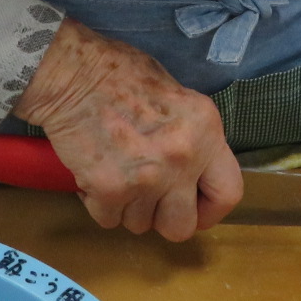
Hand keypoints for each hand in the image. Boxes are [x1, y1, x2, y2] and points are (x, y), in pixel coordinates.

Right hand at [14, 17, 242, 240]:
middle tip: (147, 198)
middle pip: (181, 226)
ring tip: (116, 171)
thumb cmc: (120, 75)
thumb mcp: (176, 96)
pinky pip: (109, 219)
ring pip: (140, 225)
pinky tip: (95, 174)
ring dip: (127, 207)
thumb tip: (194, 169)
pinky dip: (99, 203)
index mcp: (205, 131)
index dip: (210, 210)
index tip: (194, 208)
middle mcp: (182, 158)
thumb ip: (192, 136)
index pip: (228, 193)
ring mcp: (147, 178)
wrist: (72, 73)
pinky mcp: (110, 189)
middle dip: (162, 218)